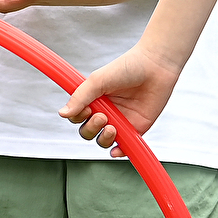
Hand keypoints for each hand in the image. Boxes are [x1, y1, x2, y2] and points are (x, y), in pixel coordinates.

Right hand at [58, 42, 183, 156]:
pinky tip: (117, 149)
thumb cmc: (127, 68)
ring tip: (111, 126)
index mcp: (93, 100)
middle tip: (102, 116)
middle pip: (87, 131)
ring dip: (103, 138)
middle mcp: (105, 112)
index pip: (77, 117)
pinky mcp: (136, 128)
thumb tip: (62, 114)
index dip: (78, 117)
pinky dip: (119, 151)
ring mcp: (120, 121)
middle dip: (91, 128)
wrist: (155, 66)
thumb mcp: (98, 80)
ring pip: (103, 140)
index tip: (88, 108)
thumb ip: (80, 97)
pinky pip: (124, 146)